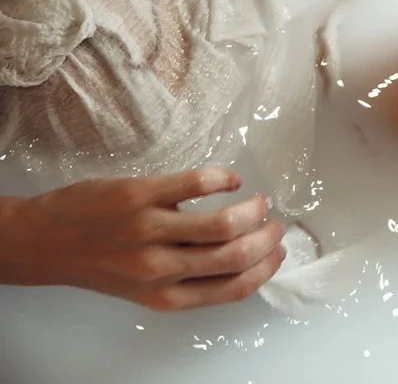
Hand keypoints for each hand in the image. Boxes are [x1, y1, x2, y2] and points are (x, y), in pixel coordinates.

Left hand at [0, 168, 286, 309]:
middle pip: (236, 255)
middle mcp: (161, 268)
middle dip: (267, 237)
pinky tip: (229, 179)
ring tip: (259, 200)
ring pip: (224, 223)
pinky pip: (197, 183)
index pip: (234, 288)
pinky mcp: (139, 195)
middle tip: (274, 222)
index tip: (278, 251)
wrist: (44, 242)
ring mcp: (150, 230)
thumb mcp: (145, 287)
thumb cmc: (99, 262)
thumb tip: (240, 258)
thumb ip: (188, 278)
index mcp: (166, 296)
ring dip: (254, 209)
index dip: (266, 268)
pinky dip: (224, 178)